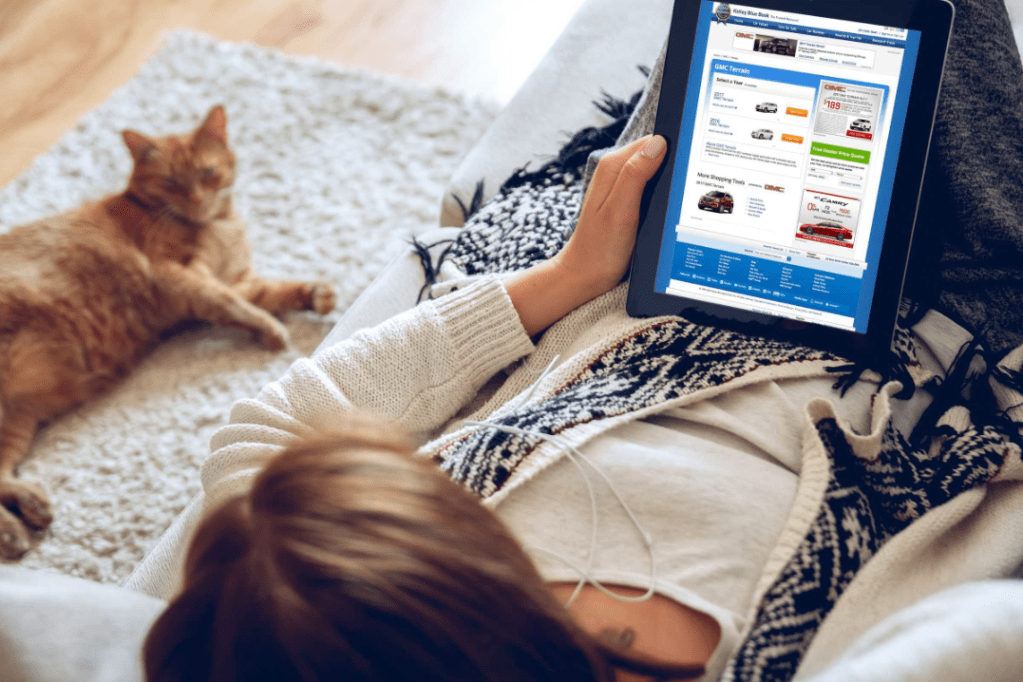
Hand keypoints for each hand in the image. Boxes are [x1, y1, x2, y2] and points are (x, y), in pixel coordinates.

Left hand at [552, 134, 667, 299]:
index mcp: (613, 166)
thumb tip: (659, 144)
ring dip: (668, 183)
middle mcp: (616, 171)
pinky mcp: (628, 200)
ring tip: (672, 203)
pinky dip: (661, 196)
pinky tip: (664, 210)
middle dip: (672, 168)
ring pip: (656, 172)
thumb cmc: (601, 247)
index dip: (674, 150)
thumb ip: (636, 174)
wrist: (587, 275)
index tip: (686, 169)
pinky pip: (651, 188)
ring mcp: (622, 186)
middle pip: (656, 154)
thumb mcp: (621, 210)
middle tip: (680, 192)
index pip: (653, 141)